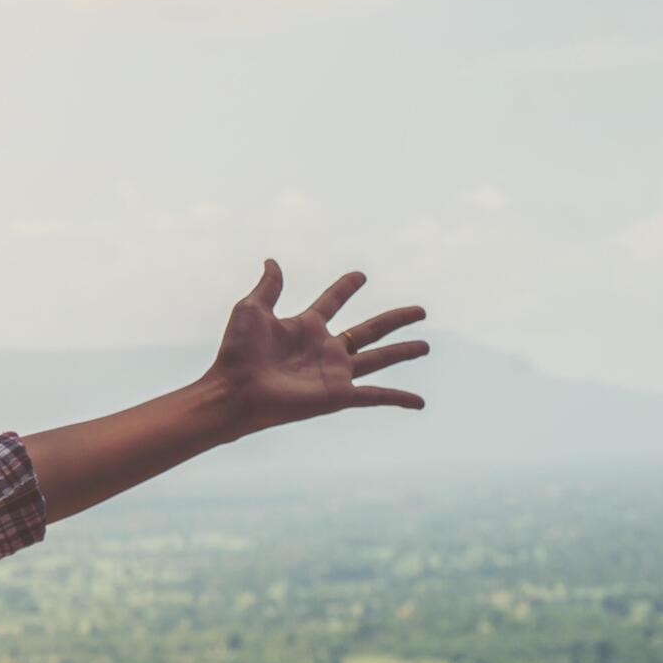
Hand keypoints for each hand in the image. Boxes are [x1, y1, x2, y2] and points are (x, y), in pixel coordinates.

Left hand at [204, 258, 429, 436]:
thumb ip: (268, 287)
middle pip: (369, 330)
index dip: (346, 288)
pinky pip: (376, 396)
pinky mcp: (339, 395)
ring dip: (404, 352)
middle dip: (395, 319)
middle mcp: (325, 349)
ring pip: (379, 359)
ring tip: (427, 346)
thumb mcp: (252, 310)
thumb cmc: (238, 352)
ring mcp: (334, 372)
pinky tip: (420, 402)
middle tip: (420, 310)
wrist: (236, 390)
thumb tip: (272, 261)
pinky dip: (399, 398)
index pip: (332, 302)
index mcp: (305, 327)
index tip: (360, 276)